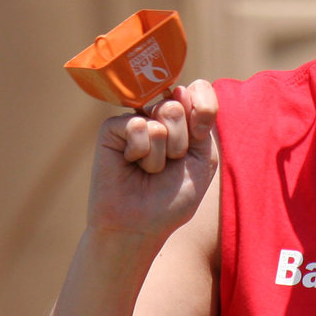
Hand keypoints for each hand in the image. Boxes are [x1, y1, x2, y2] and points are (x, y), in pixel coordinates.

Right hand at [86, 79, 218, 243]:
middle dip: (182, 141)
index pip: (199, 89)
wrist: (140, 226)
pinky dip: (141, 152)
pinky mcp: (111, 129)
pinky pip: (138, 124)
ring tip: (149, 169)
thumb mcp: (204, 160)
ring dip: (163, 152)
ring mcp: (135, 120)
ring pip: (163, 112)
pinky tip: (131, 164)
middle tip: (169, 164)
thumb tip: (179, 89)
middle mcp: (159, 116)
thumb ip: (202, 122)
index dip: (204, 107)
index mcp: (185, 120)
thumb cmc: (173, 197)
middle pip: (179, 103)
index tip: (199, 135)